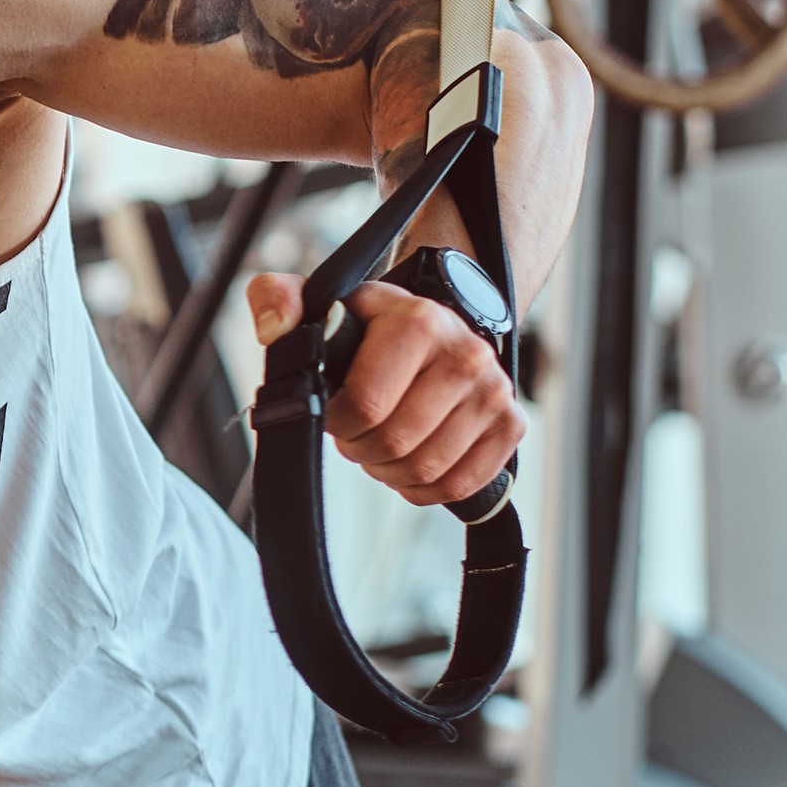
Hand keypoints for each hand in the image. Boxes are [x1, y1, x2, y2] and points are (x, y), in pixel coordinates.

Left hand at [247, 271, 520, 507]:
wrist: (434, 325)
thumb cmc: (369, 324)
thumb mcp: (318, 300)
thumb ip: (277, 299)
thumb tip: (275, 328)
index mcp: (418, 323)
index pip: (365, 406)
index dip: (337, 421)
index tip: (334, 410)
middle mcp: (467, 355)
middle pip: (395, 444)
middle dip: (361, 447)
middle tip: (355, 432)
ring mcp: (495, 392)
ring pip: (426, 470)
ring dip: (390, 469)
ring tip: (380, 443)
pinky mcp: (511, 425)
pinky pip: (460, 485)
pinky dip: (425, 487)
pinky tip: (409, 462)